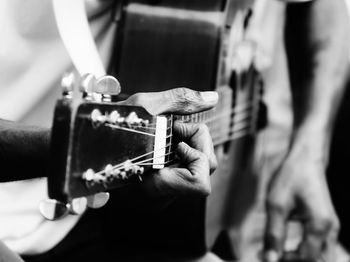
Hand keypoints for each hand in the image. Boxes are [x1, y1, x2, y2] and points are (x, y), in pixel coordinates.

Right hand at [119, 87, 217, 195]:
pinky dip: (183, 154)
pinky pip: (186, 172)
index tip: (177, 135)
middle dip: (199, 143)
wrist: (82, 144)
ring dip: (192, 147)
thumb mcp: (145, 105)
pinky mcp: (160, 191)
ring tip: (170, 135)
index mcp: (157, 186)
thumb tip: (213, 98)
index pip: (200, 184)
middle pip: (205, 173)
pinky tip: (166, 144)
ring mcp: (161, 196)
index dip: (198, 154)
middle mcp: (161, 198)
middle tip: (177, 129)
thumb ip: (182, 101)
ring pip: (199, 172)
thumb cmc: (109, 125)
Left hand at [263, 142, 338, 261]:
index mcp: (320, 225)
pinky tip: (289, 248)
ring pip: (322, 256)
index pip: (307, 259)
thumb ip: (273, 234)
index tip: (268, 256)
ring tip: (281, 252)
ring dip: (302, 258)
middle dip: (297, 261)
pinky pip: (320, 247)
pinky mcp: (326, 224)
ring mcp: (330, 227)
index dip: (287, 261)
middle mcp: (330, 229)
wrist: (305, 159)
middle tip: (276, 254)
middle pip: (318, 260)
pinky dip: (306, 252)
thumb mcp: (276, 205)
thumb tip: (270, 258)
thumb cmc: (292, 176)